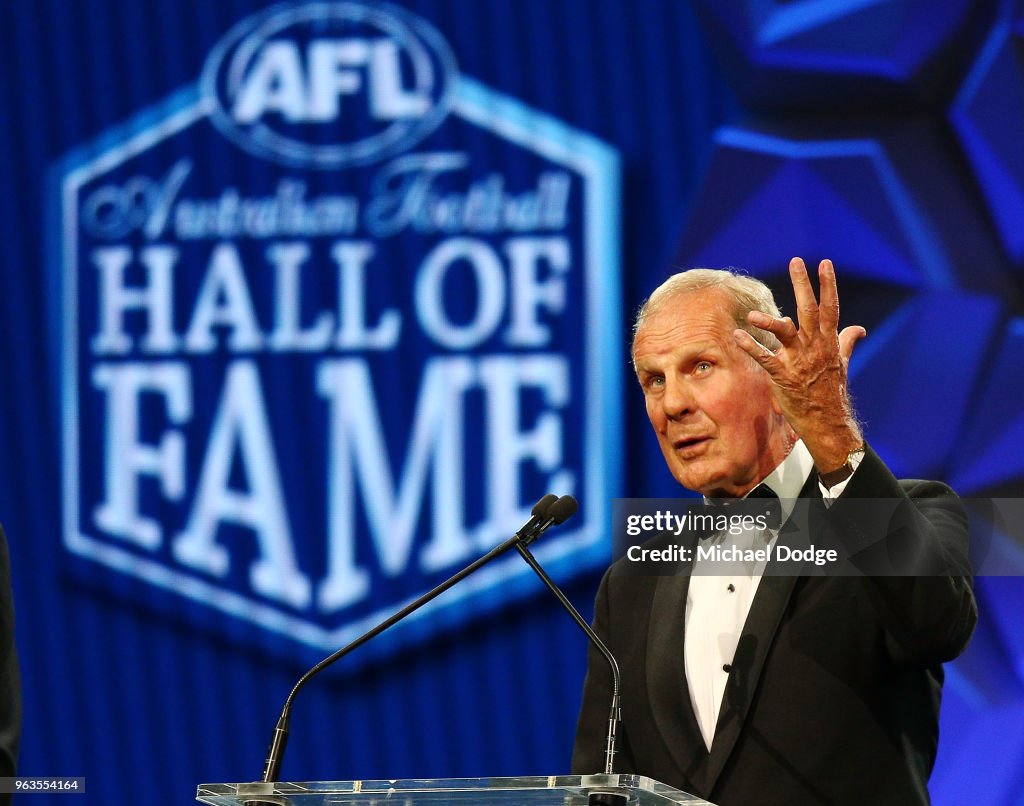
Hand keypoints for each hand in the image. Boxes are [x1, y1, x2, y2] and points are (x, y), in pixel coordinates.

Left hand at [733, 257, 865, 471]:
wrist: (828, 422)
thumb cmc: (831, 393)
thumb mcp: (842, 365)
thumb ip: (846, 343)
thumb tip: (860, 329)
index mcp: (828, 343)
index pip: (830, 308)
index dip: (828, 285)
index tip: (824, 263)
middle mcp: (815, 348)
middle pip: (810, 310)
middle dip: (803, 285)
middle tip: (796, 262)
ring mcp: (799, 362)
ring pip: (786, 333)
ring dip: (769, 322)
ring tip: (753, 313)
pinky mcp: (784, 377)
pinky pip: (765, 359)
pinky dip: (750, 346)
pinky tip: (737, 336)